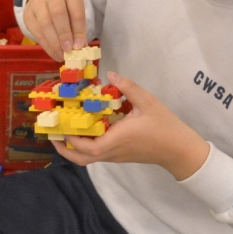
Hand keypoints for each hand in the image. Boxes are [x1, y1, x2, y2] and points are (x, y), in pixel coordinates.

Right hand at [22, 0, 86, 56]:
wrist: (44, 0)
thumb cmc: (65, 10)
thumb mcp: (74, 14)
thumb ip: (78, 30)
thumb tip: (80, 49)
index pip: (76, 11)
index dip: (78, 30)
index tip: (79, 46)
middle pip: (58, 14)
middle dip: (64, 34)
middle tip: (68, 50)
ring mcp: (38, 3)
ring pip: (45, 23)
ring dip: (54, 42)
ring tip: (60, 55)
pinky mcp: (28, 14)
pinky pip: (36, 31)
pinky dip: (46, 44)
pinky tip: (53, 53)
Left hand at [57, 74, 210, 180]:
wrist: (180, 150)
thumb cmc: (165, 126)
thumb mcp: (148, 102)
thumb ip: (128, 87)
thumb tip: (110, 74)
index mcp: (117, 139)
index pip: (87, 147)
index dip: (70, 139)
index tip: (60, 125)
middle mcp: (113, 151)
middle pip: (81, 159)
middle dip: (64, 149)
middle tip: (53, 134)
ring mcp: (116, 156)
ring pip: (88, 158)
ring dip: (73, 148)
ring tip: (64, 130)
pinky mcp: (120, 156)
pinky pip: (97, 154)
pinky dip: (86, 146)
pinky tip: (85, 130)